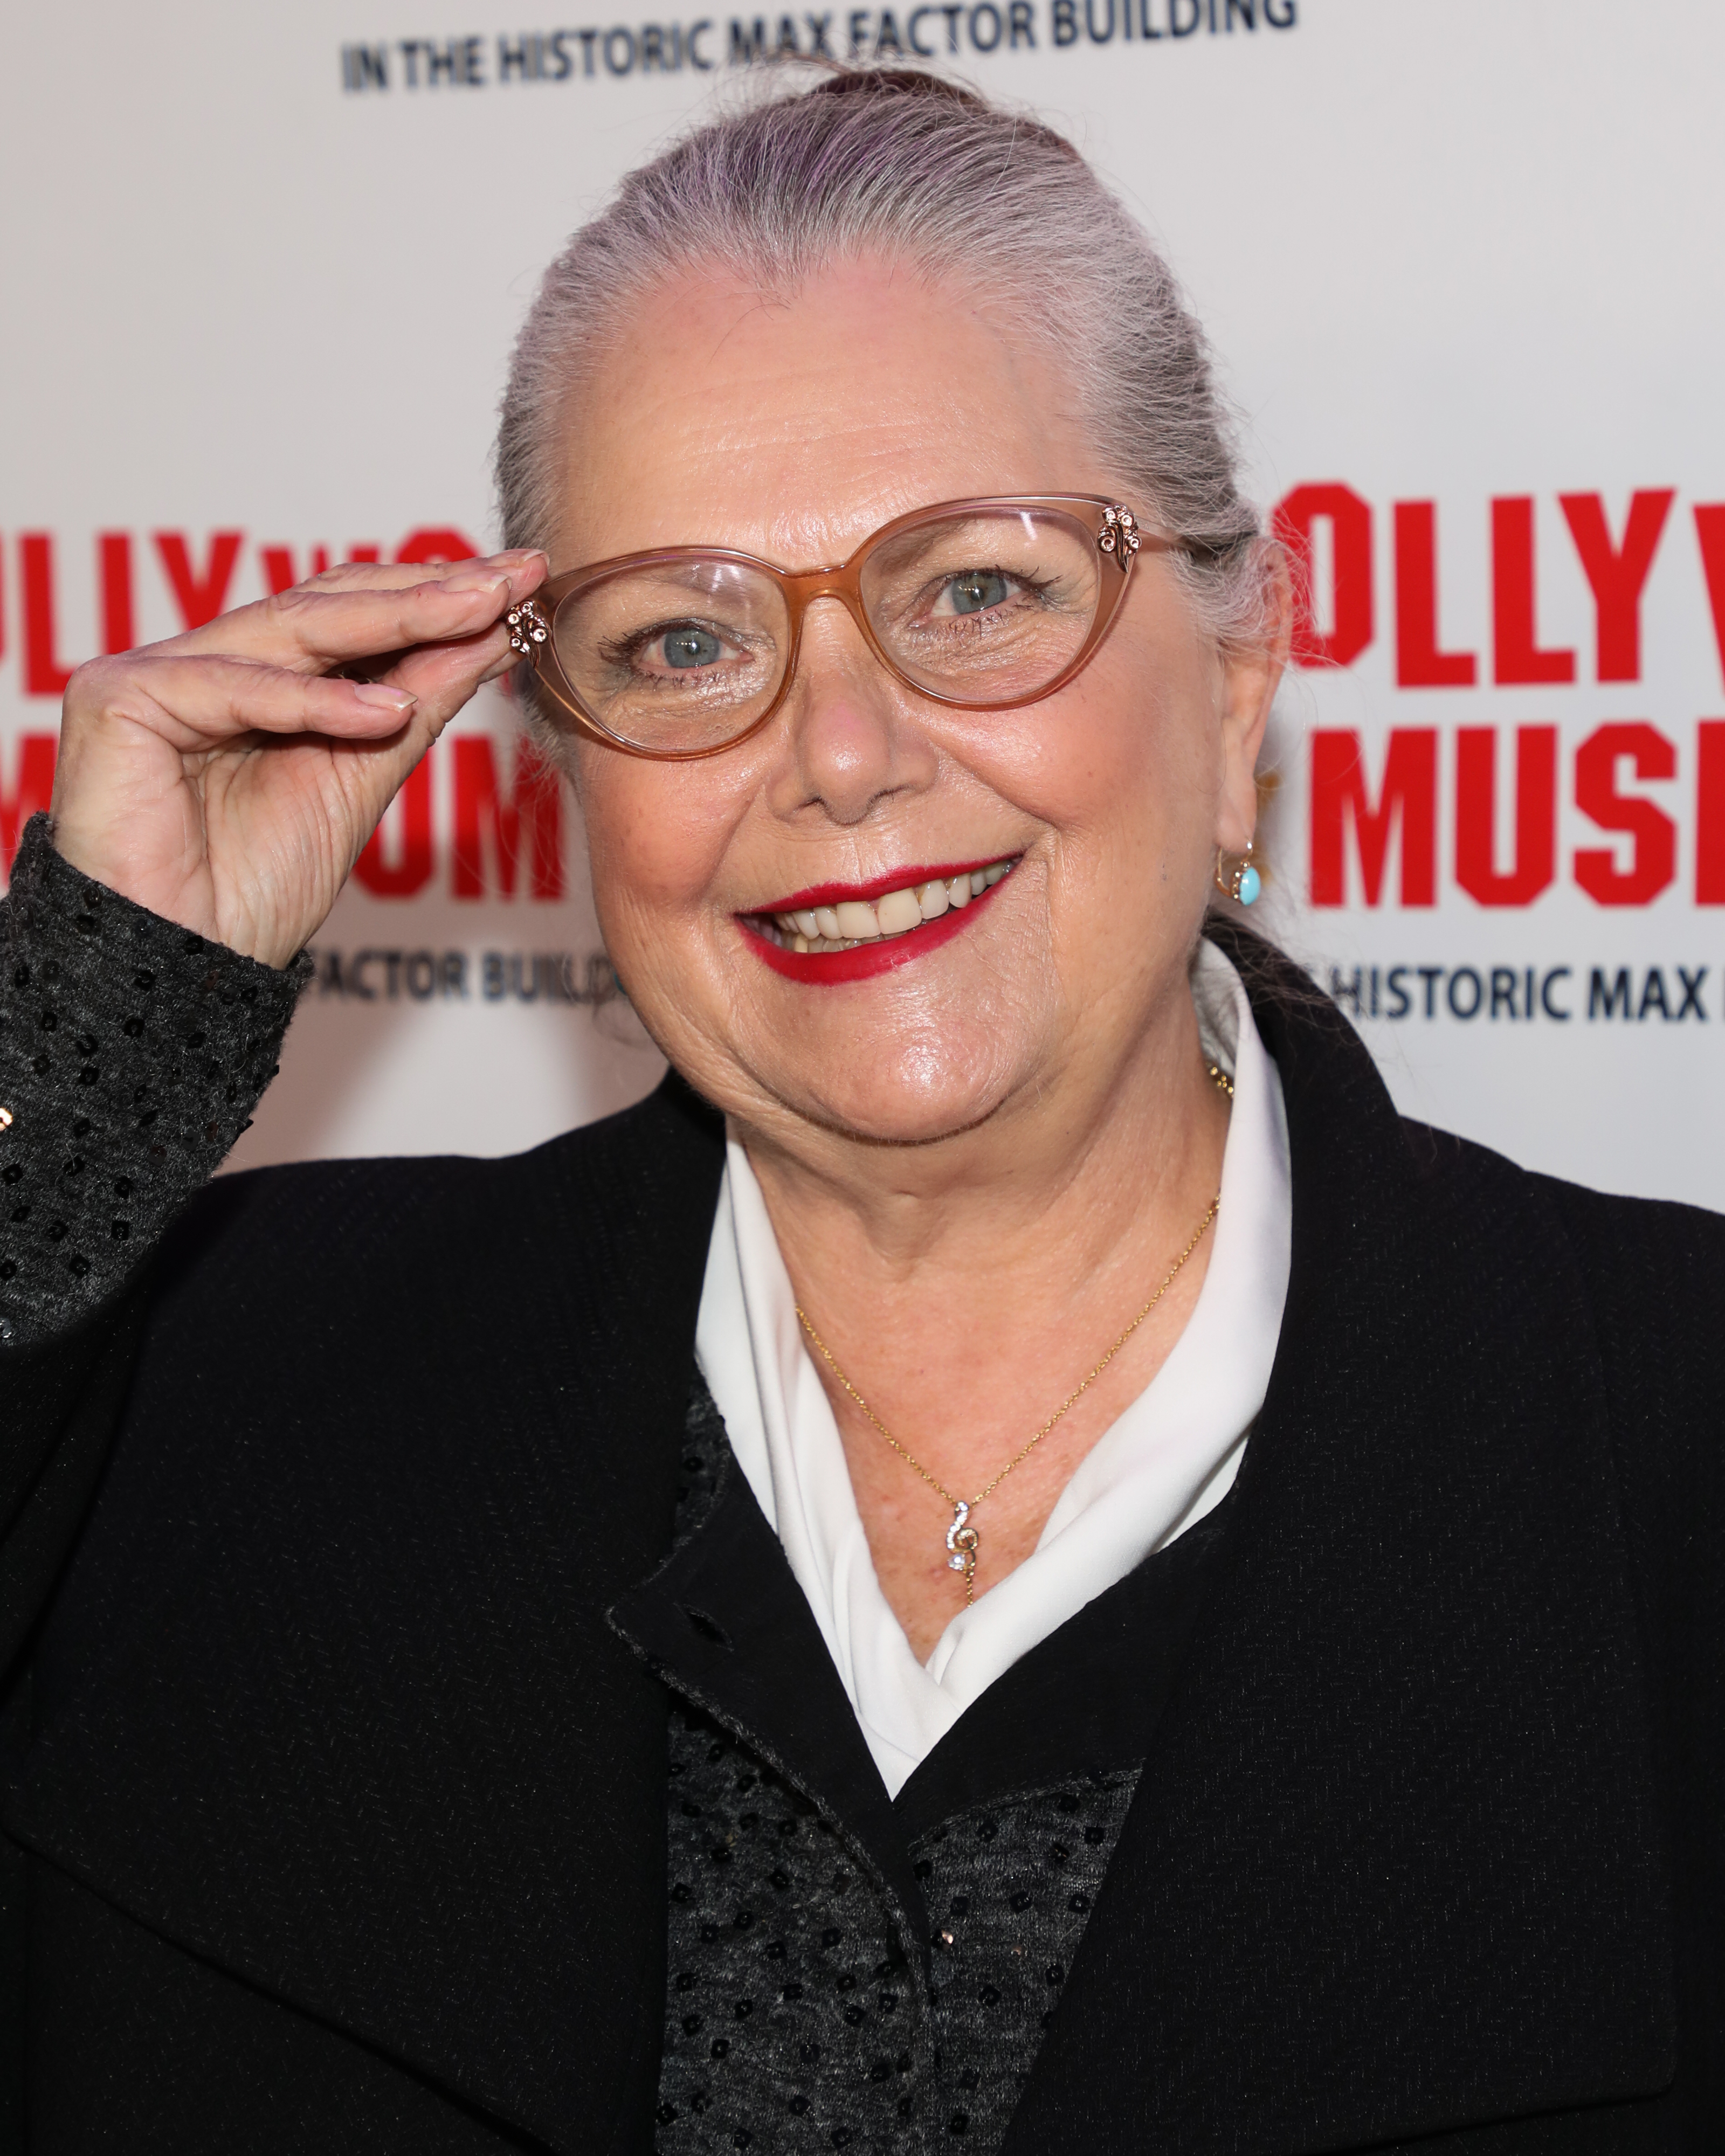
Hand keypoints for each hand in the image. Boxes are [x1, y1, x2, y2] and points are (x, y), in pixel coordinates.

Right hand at [49, 551, 548, 967]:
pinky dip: (316, 701)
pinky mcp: (117, 699)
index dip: (437, 596)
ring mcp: (156, 673)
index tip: (521, 583)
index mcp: (254, 677)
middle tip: (513, 578)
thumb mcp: (363, 780)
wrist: (185, 963)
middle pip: (327, 606)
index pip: (351, 614)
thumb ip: (416, 705)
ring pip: (290, 629)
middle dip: (429, 592)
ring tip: (479, 613)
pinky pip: (234, 687)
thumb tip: (490, 634)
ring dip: (395, 619)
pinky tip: (391, 708)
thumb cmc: (257, 887)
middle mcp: (202, 662)